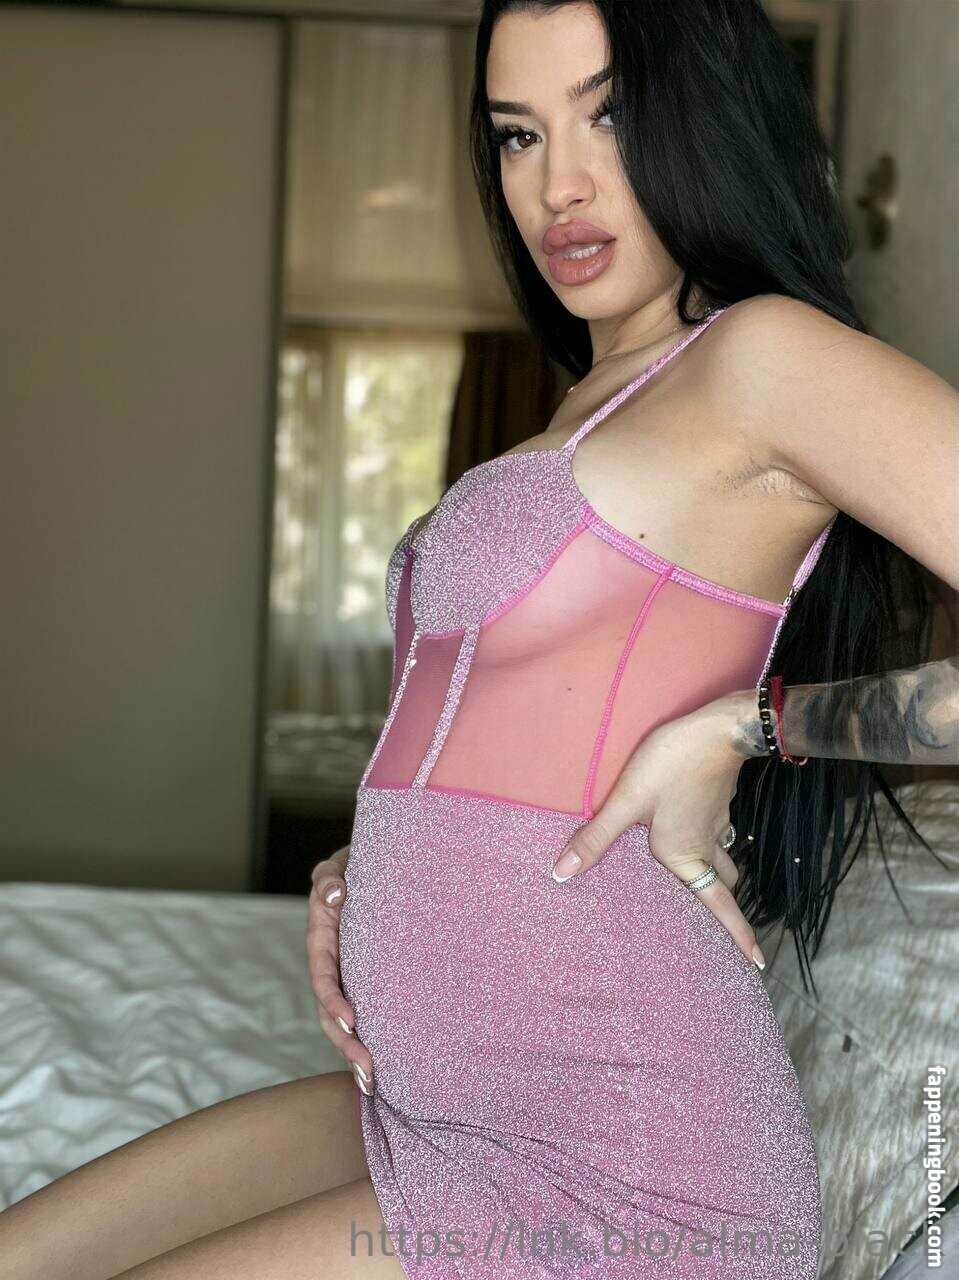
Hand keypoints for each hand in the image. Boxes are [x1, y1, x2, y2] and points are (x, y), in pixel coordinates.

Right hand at [307, 847, 374, 1095]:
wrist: (377, 867)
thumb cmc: (358, 865)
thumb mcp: (340, 866)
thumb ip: (330, 878)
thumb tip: (332, 895)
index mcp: (323, 938)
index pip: (324, 975)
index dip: (334, 1001)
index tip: (353, 1022)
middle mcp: (332, 964)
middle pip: (332, 1011)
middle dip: (347, 1044)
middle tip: (368, 1073)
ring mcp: (348, 976)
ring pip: (344, 1022)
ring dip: (355, 1053)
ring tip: (373, 1085)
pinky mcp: (366, 983)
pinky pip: (366, 1014)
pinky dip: (370, 1042)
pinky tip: (385, 1071)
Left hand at [549, 695, 766, 969]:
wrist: (720, 729)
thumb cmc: (671, 766)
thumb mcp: (626, 801)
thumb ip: (595, 838)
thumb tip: (560, 875)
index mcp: (684, 857)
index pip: (720, 907)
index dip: (740, 937)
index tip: (758, 964)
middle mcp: (706, 847)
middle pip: (723, 886)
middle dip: (725, 907)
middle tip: (725, 926)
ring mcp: (717, 823)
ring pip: (724, 859)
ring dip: (720, 875)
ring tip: (708, 884)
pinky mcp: (719, 801)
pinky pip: (718, 835)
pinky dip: (712, 844)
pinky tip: (696, 832)